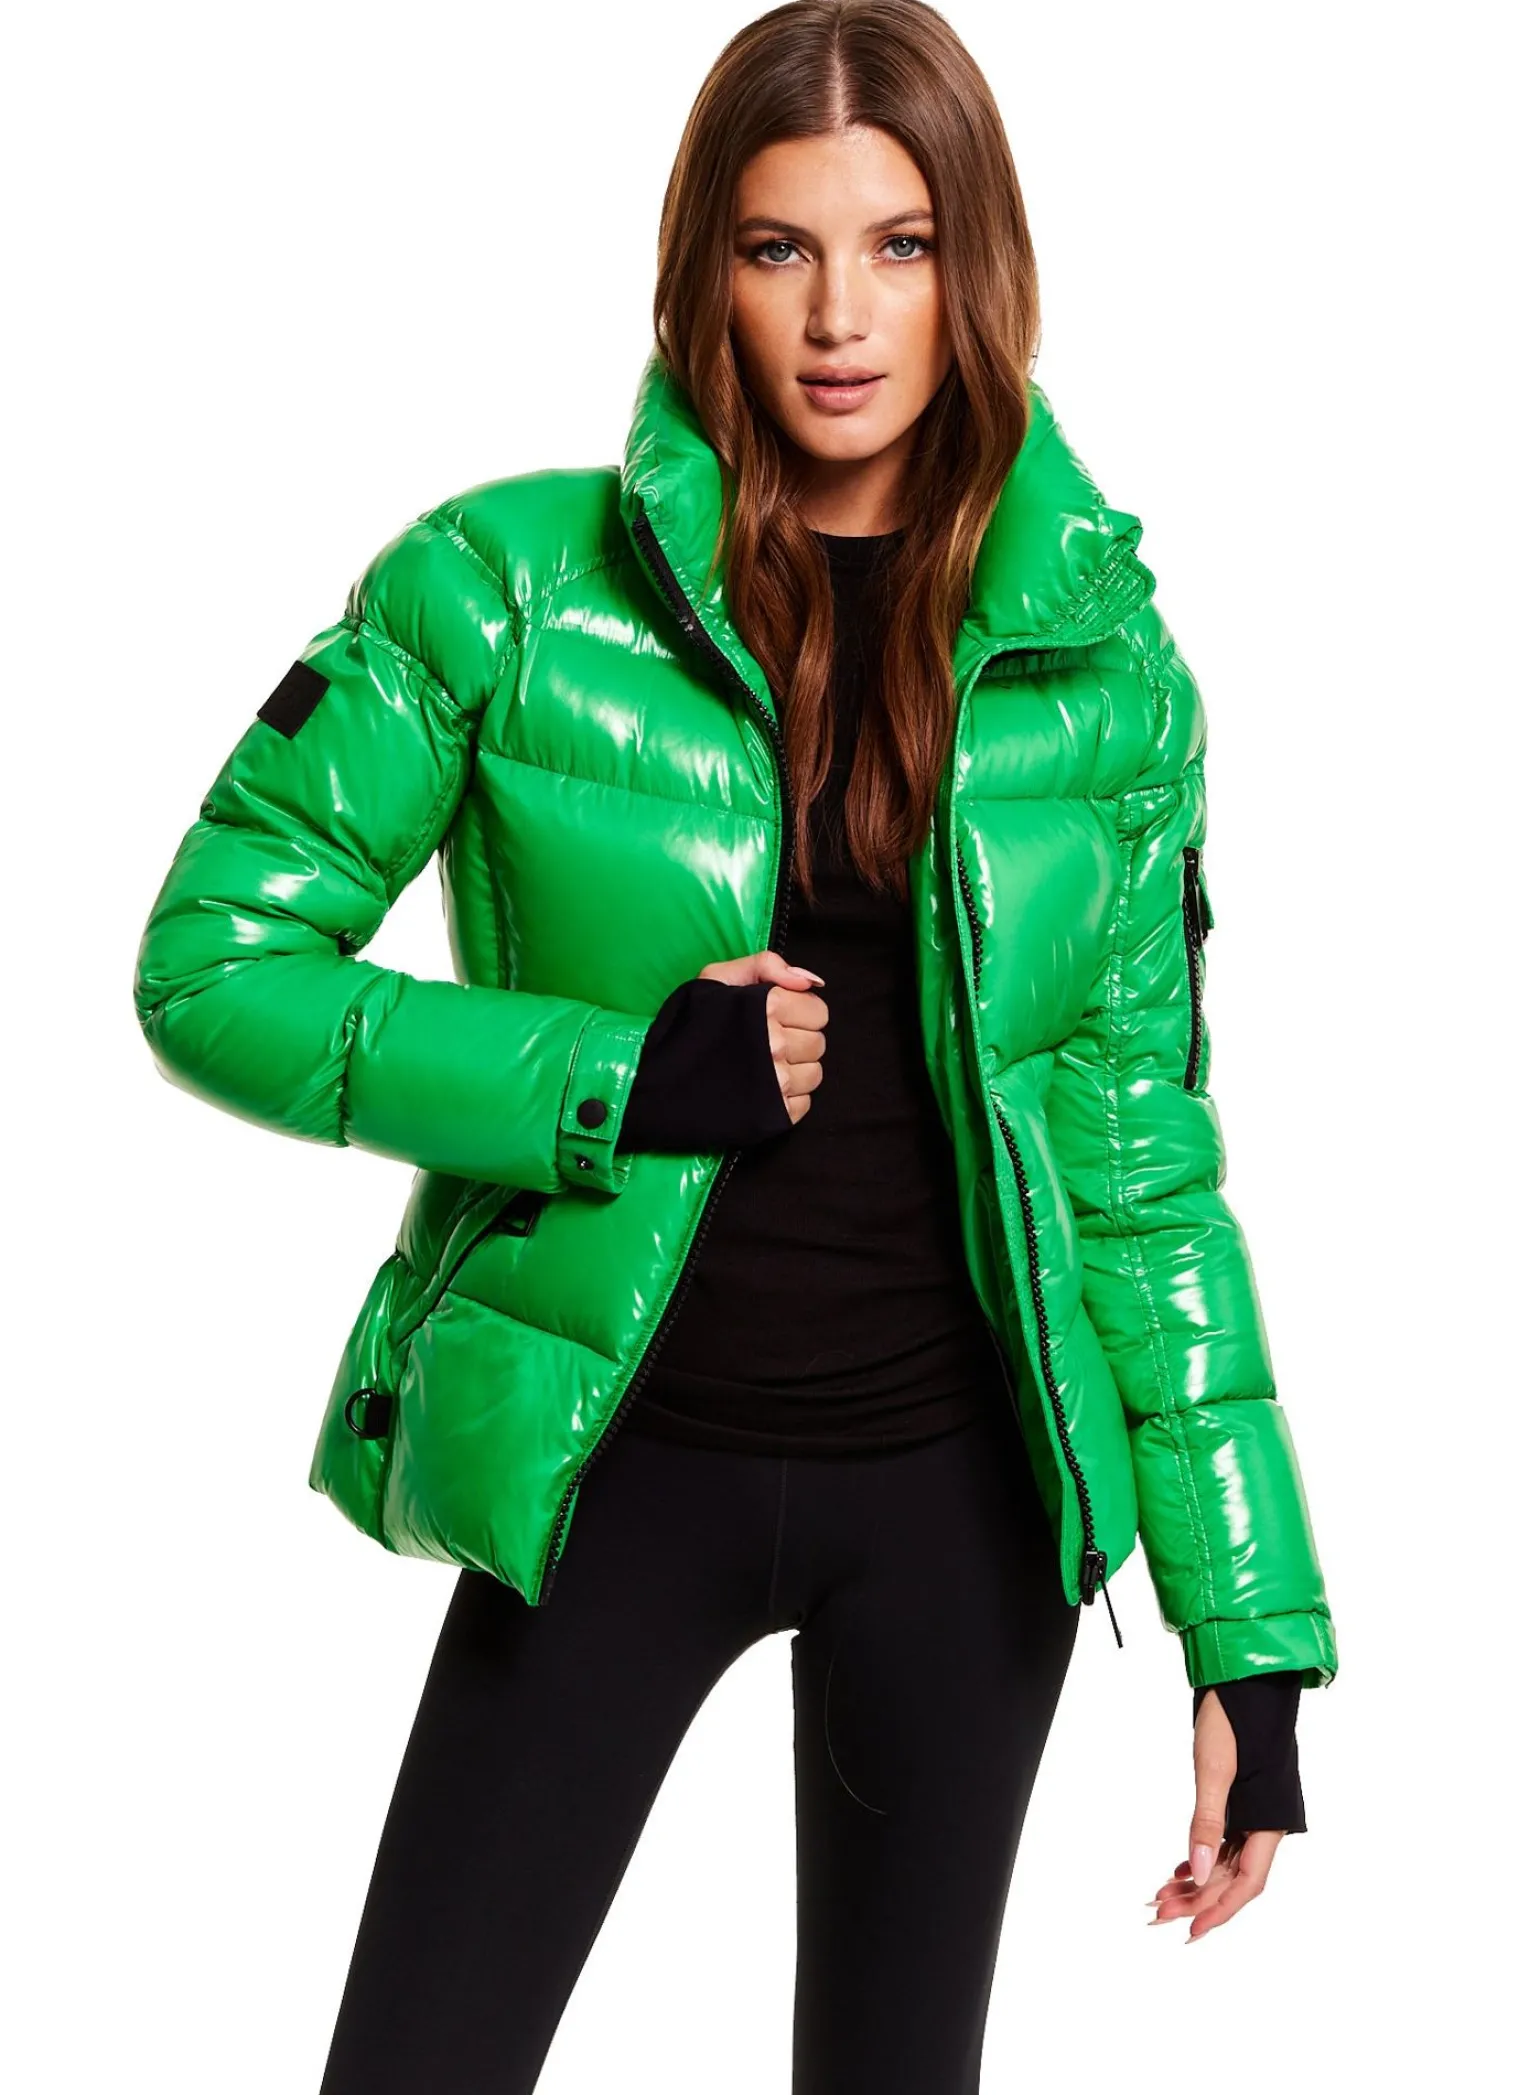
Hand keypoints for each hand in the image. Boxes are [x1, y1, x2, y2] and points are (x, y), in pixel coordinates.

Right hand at [698, 949, 827, 1125]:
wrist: (657, 1080)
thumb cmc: (689, 1024)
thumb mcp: (718, 977)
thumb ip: (767, 965)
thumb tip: (812, 982)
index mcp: (769, 1008)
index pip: (818, 1011)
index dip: (799, 1011)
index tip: (778, 1016)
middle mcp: (777, 1045)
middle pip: (818, 1043)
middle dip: (798, 1039)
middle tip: (768, 1041)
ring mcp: (777, 1083)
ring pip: (814, 1073)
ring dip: (795, 1069)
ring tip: (766, 1065)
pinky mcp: (774, 1114)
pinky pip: (804, 1103)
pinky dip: (789, 1097)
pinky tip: (764, 1087)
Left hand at [1146, 1689, 1286, 1940]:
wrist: (1243, 1680)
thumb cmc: (1232, 1718)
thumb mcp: (1214, 1770)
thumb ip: (1207, 1823)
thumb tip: (1199, 1873)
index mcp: (1269, 1820)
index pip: (1247, 1882)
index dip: (1220, 1910)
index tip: (1191, 1931)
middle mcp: (1266, 1822)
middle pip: (1234, 1877)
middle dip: (1198, 1899)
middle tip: (1159, 1913)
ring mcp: (1253, 1811)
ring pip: (1227, 1861)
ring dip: (1197, 1881)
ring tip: (1162, 1895)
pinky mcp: (1240, 1799)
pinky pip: (1223, 1842)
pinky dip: (1201, 1857)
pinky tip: (1179, 1869)